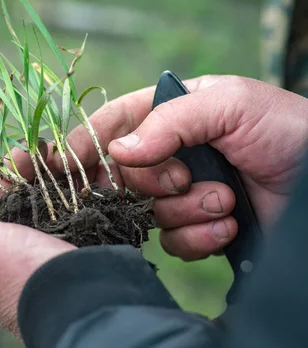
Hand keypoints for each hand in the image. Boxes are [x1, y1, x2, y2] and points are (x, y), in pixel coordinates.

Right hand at [57, 75, 307, 260]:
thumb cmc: (285, 130)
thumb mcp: (229, 104)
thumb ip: (170, 120)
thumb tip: (118, 151)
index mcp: (171, 113)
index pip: (112, 125)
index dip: (84, 144)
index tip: (62, 165)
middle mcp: (170, 153)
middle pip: (122, 175)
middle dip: (152, 182)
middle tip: (185, 178)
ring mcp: (182, 192)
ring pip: (146, 213)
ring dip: (185, 210)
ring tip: (225, 201)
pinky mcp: (197, 227)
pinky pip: (172, 242)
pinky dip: (198, 237)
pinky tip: (228, 226)